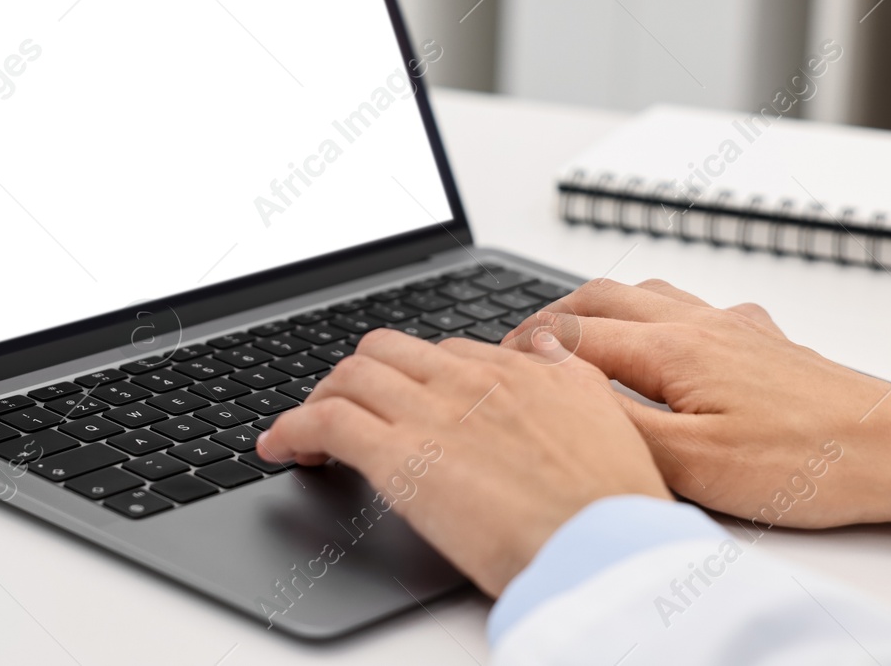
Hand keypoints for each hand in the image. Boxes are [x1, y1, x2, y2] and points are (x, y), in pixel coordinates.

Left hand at [256, 327, 670, 596]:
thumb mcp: (604, 412)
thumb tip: (543, 344)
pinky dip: (291, 427)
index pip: (444, 352)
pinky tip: (279, 447)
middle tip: (346, 410)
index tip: (401, 400)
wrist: (605, 546)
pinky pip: (326, 421)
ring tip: (307, 431)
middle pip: (387, 350)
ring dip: (319, 398)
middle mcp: (469, 380)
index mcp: (518, 370)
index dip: (413, 377)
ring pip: (350, 375)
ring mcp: (430, 413)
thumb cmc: (611, 502)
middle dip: (358, 377)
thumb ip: (568, 372)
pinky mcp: (398, 456)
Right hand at [501, 278, 890, 536]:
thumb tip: (561, 393)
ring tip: (574, 334)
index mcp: (674, 349)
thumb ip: (622, 424)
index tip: (495, 366)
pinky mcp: (764, 340)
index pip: (574, 335)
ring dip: (599, 307)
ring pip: (646, 293)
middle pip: (602, 297)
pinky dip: (651, 314)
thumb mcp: (697, 464)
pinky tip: (664, 342)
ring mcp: (735, 326)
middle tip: (518, 345)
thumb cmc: (809, 464)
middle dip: (550, 315)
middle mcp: (700, 323)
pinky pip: (690, 306)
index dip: (525, 349)